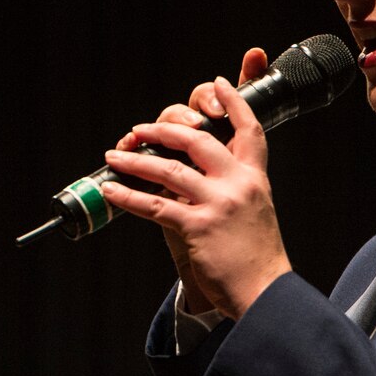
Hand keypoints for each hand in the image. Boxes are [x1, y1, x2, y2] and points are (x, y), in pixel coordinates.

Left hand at [104, 47, 291, 318]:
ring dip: (136, 160)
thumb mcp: (255, 212)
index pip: (249, 129)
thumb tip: (188, 174)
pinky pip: (154, 205)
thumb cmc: (256, 258)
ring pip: (169, 169)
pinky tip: (111, 190)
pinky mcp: (198, 227)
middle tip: (139, 130)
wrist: (265, 293)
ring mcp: (218, 204)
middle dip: (164, 129)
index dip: (233, 101)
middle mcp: (238, 185)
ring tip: (114, 155)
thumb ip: (231, 188)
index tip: (217, 82)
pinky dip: (128, 196)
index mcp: (255, 179)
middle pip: (198, 139)